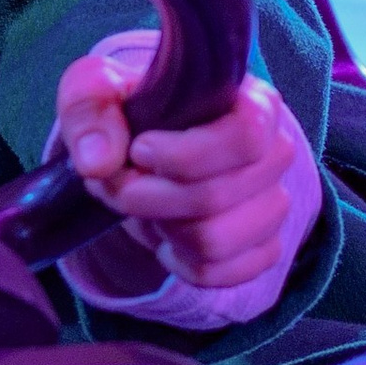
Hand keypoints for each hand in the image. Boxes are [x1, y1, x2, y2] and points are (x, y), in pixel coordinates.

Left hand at [56, 45, 303, 293]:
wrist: (145, 149)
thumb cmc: (130, 110)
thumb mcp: (95, 91)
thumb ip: (89, 111)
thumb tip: (99, 162)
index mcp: (253, 103)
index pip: (246, 137)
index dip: (186, 155)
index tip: (139, 151)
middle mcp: (276, 154)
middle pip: (216, 196)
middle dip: (147, 197)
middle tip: (115, 182)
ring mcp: (273, 205)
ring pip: (215, 241)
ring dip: (160, 229)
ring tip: (141, 206)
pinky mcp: (263, 248)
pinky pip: (219, 274)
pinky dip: (179, 263)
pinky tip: (165, 238)